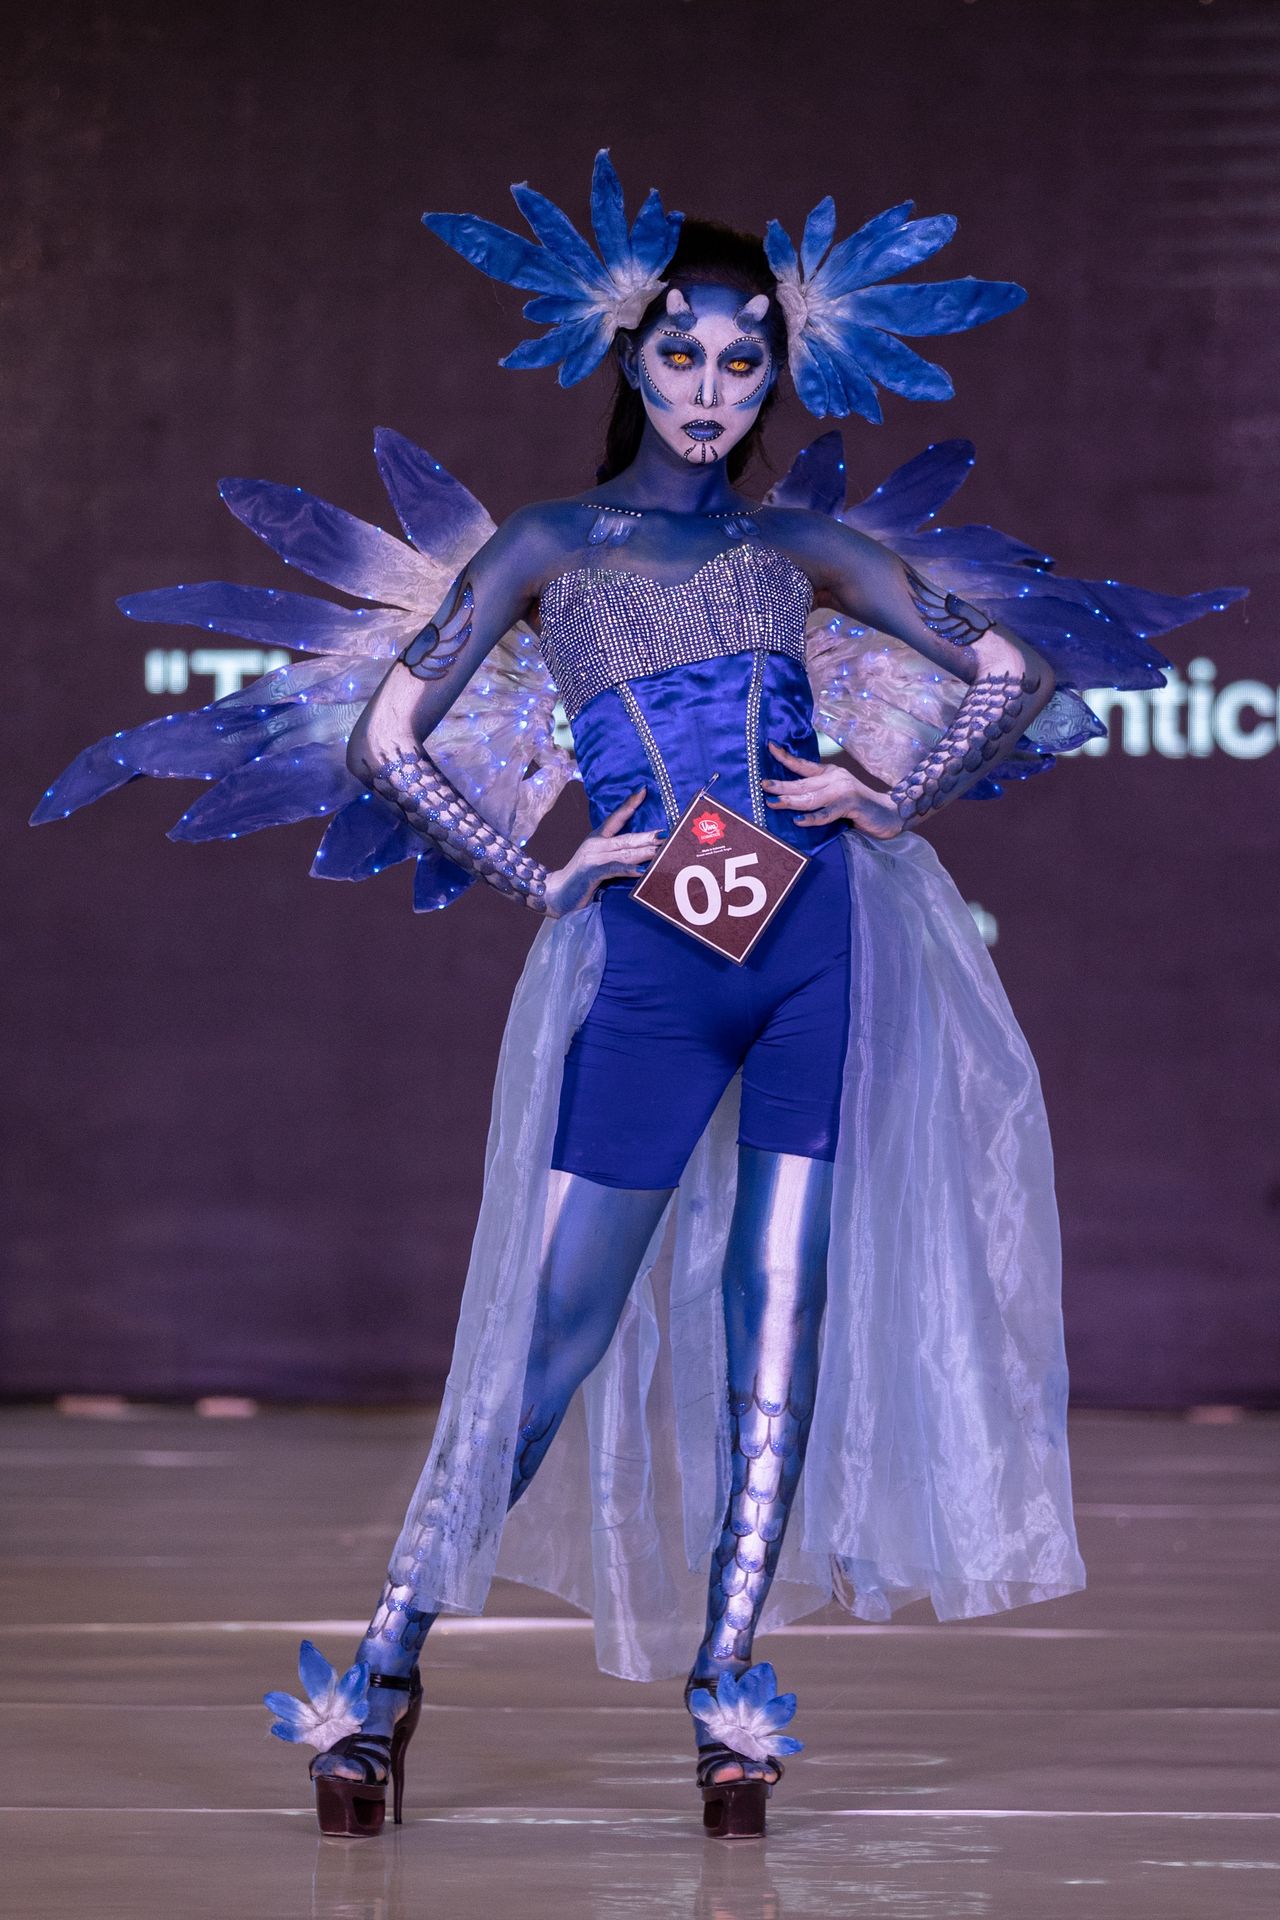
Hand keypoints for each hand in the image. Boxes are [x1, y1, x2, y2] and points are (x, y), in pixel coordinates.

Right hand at [544, 788, 664, 917]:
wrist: (555, 893)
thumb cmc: (581, 879)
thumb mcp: (598, 862)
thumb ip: (616, 855)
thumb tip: (643, 854)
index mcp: (597, 838)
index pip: (616, 817)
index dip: (630, 804)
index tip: (643, 790)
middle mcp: (596, 844)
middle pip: (628, 837)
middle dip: (649, 835)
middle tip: (670, 832)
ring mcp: (594, 857)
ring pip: (625, 852)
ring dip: (646, 851)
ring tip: (663, 849)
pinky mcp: (592, 873)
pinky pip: (614, 869)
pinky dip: (629, 869)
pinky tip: (642, 870)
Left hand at [762, 742, 903, 840]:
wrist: (889, 812)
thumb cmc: (858, 807)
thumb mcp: (836, 794)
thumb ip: (817, 794)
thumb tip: (788, 799)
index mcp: (830, 773)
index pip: (803, 764)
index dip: (785, 757)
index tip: (769, 747)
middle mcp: (835, 778)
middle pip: (802, 782)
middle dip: (781, 784)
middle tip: (763, 785)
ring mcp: (843, 791)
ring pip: (810, 797)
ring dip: (790, 801)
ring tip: (773, 803)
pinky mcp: (850, 805)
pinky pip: (826, 813)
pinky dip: (811, 818)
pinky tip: (798, 820)